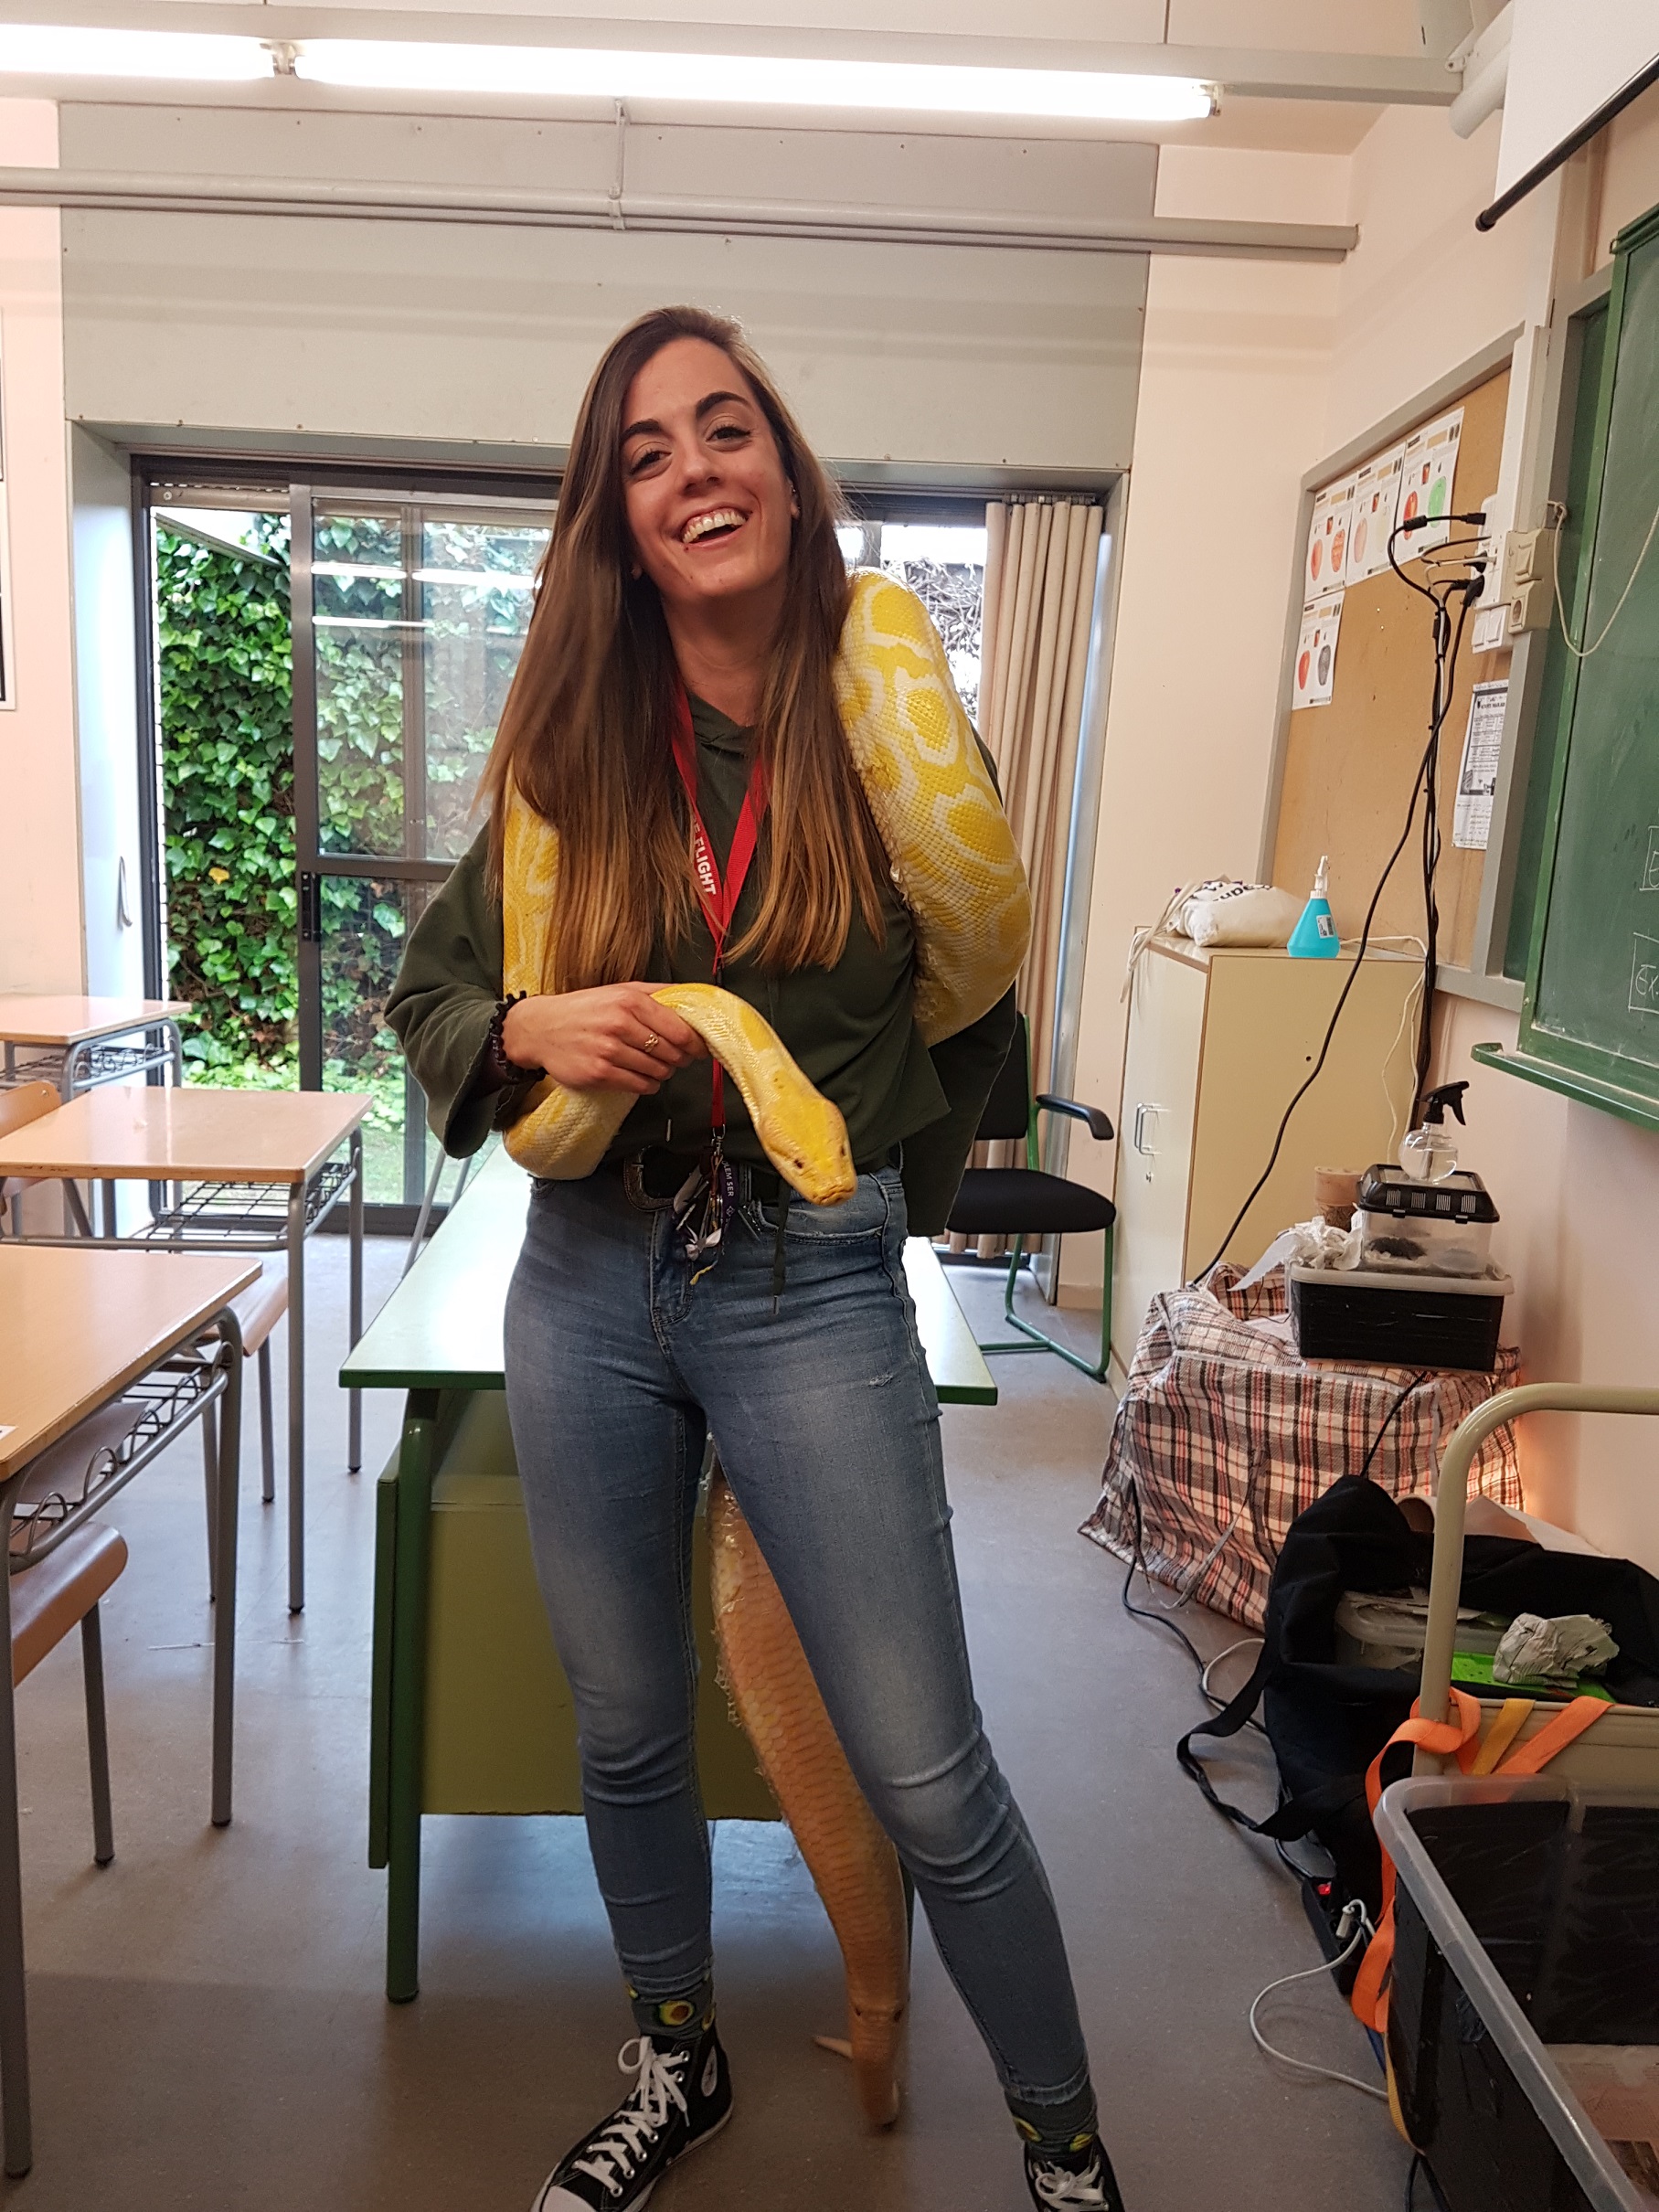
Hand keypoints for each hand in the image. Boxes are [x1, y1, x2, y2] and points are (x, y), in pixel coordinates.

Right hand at [501, 984, 705, 1095]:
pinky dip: (647, 1085)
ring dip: (663, 1072)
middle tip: (678, 1058)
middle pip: (672, 1053)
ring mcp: (608, 1051)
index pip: (679, 1030)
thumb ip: (656, 993)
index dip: (695, 1043)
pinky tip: (641, 1076)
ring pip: (658, 1071)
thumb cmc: (583, 1009)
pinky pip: (640, 1086)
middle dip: (680, 1058)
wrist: (540, 1029)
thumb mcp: (619, 990)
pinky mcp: (599, 1074)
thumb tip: (691, 997)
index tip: (699, 1048)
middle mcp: (619, 1025)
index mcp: (629, 1001)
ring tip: (655, 1065)